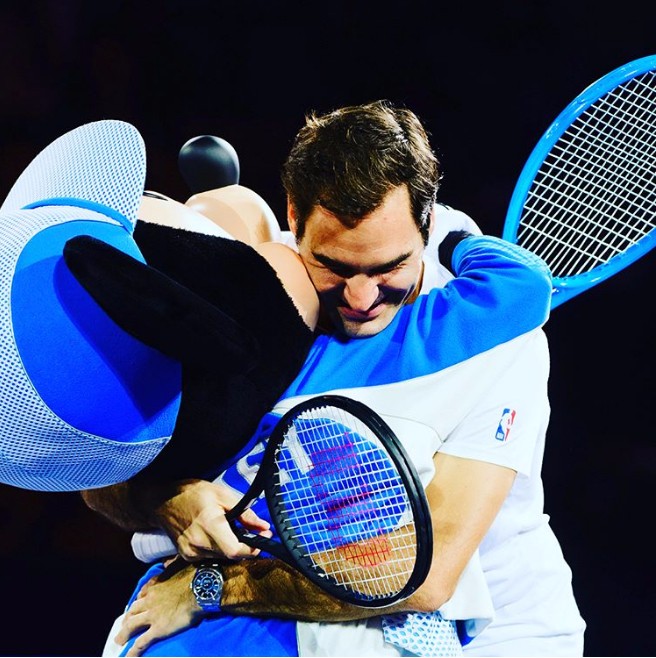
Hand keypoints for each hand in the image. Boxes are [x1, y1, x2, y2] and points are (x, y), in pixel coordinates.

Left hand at [115, 559, 198, 656]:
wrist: (201, 587)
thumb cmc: (194, 573)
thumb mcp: (180, 563)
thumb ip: (171, 564)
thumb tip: (167, 562)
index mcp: (156, 584)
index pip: (142, 594)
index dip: (138, 601)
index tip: (137, 605)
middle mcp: (150, 599)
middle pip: (133, 609)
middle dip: (127, 618)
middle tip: (125, 625)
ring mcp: (152, 615)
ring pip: (132, 625)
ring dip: (124, 633)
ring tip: (119, 640)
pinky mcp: (158, 629)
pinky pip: (141, 642)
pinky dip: (133, 651)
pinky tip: (129, 656)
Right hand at [154, 479, 271, 560]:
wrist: (162, 501)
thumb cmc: (192, 493)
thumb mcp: (222, 494)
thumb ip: (245, 513)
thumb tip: (263, 527)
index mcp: (209, 525)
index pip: (234, 551)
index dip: (252, 549)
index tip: (263, 539)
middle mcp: (198, 543)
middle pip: (230, 555)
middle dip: (244, 546)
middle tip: (252, 532)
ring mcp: (191, 551)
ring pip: (220, 557)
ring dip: (230, 547)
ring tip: (231, 529)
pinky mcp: (186, 555)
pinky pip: (209, 557)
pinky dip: (218, 548)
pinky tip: (216, 534)